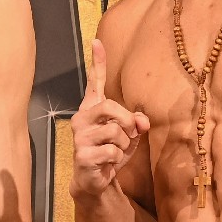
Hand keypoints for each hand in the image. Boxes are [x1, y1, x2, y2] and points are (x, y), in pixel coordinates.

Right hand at [70, 39, 149, 196]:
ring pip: (115, 132)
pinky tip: (108, 162)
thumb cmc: (111, 151)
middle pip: (110, 106)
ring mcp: (80, 136)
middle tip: (129, 133)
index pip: (95, 82)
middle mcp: (82, 118)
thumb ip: (135, 122)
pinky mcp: (83, 154)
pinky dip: (118, 158)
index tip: (97, 41)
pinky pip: (112, 151)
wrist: (95, 179)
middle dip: (126, 121)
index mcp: (92, 108)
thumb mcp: (129, 135)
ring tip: (115, 151)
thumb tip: (141, 122)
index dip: (98, 62)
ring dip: (123, 145)